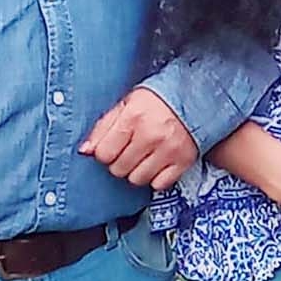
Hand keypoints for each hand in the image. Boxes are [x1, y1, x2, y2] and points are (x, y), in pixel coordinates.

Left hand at [79, 87, 194, 189]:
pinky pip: (159, 184)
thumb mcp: (127, 104)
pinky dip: (157, 178)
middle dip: (120, 162)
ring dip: (137, 172)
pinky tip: (158, 163)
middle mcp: (151, 135)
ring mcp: (168, 149)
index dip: (105, 152)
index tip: (113, 147)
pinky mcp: (183, 161)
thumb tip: (85, 151)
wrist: (195, 96)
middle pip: (119, 169)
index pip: (104, 153)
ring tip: (144, 157)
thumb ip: (103, 127)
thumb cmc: (158, 100)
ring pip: (137, 179)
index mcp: (133, 117)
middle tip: (130, 150)